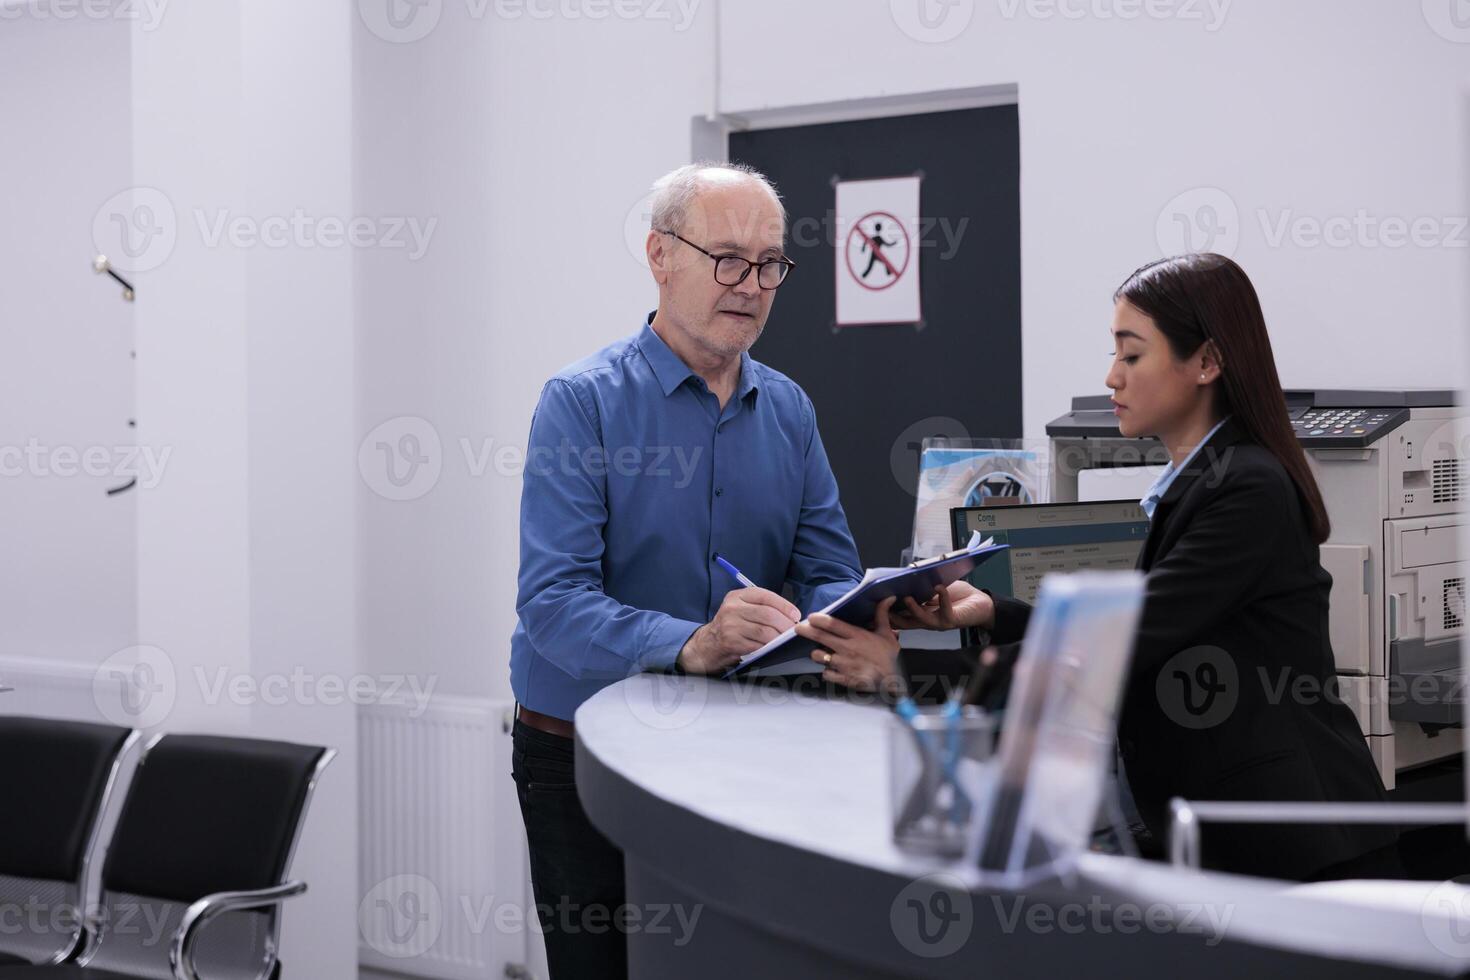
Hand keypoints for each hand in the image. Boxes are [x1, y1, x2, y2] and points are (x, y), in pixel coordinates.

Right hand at [677, 587, 800, 674]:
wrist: (708, 644)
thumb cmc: (731, 626)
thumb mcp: (742, 609)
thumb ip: (761, 608)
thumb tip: (791, 615)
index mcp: (737, 596)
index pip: (765, 596)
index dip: (784, 605)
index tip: (795, 615)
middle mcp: (732, 608)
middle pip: (767, 614)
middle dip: (785, 624)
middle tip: (793, 631)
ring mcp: (730, 625)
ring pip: (764, 631)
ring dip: (779, 638)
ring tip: (785, 640)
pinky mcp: (731, 642)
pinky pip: (757, 645)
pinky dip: (768, 648)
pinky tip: (772, 648)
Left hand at [796, 596, 900, 693]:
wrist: (896, 681)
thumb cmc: (891, 658)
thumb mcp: (887, 634)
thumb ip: (882, 615)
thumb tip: (887, 598)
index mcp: (857, 636)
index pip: (833, 624)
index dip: (818, 619)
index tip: (811, 617)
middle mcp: (848, 649)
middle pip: (820, 637)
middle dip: (805, 631)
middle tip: (798, 628)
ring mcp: (844, 665)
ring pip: (819, 656)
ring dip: (817, 653)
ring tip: (822, 652)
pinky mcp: (844, 679)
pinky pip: (825, 674)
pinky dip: (826, 671)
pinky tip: (831, 668)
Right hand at [887, 580, 994, 631]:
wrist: (981, 603)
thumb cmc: (959, 596)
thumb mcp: (936, 589)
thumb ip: (922, 586)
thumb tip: (906, 575)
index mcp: (921, 614)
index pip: (899, 616)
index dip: (887, 613)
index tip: (875, 603)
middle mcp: (927, 621)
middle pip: (906, 622)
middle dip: (894, 614)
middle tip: (884, 603)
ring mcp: (939, 623)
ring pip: (922, 620)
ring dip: (914, 609)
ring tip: (908, 597)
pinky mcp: (952, 620)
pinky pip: (945, 611)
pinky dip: (942, 598)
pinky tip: (939, 587)